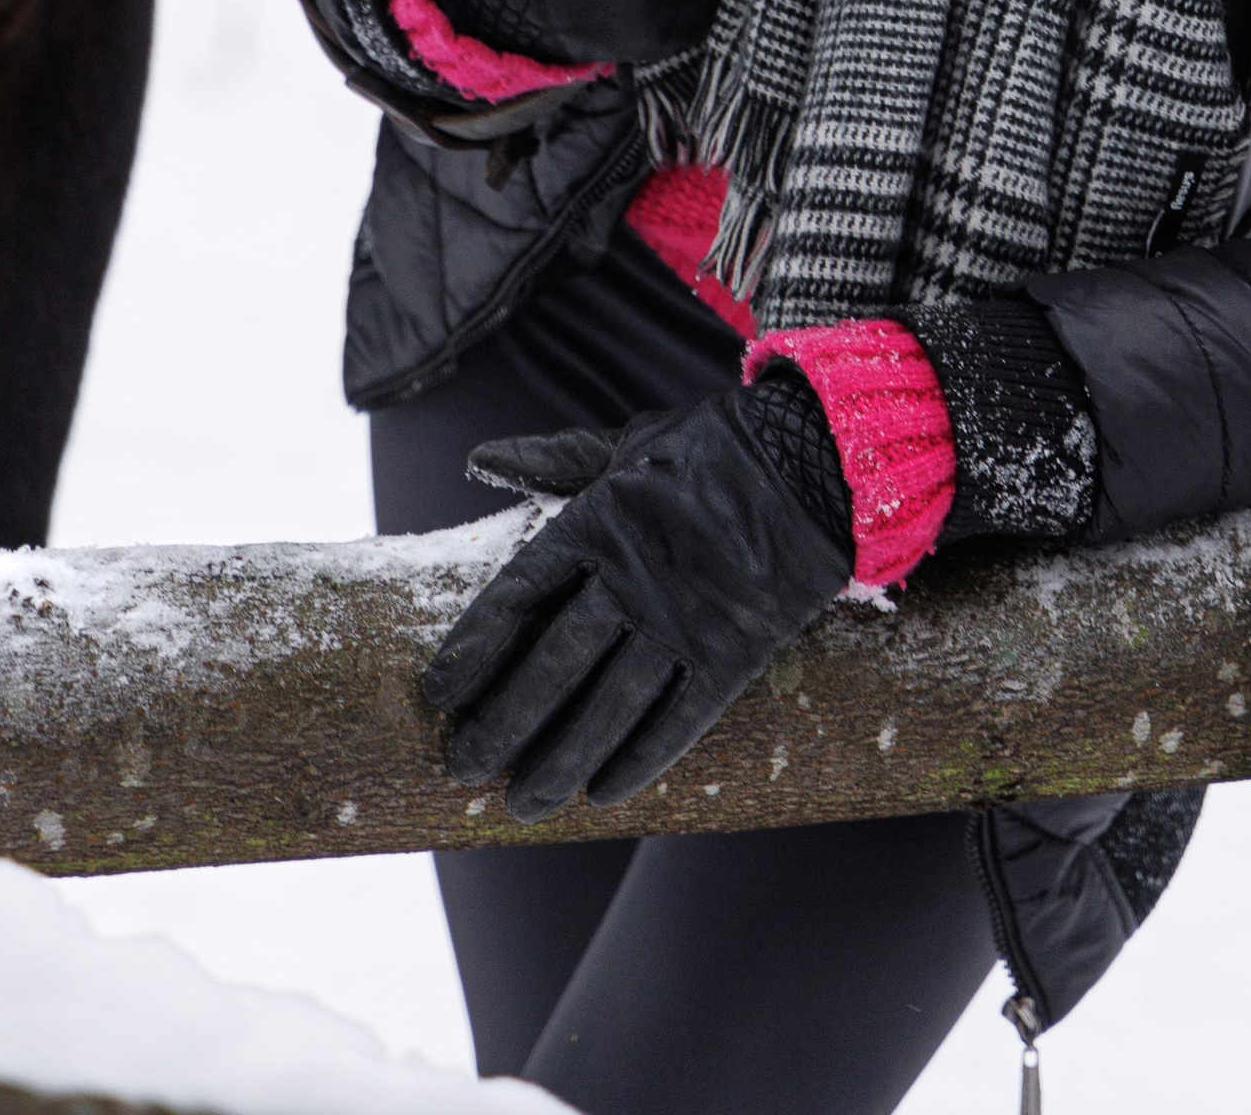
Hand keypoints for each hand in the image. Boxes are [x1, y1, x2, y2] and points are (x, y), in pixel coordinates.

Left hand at [421, 381, 851, 819]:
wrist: (812, 458)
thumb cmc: (709, 449)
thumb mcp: (627, 445)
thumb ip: (553, 461)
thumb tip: (477, 459)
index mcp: (597, 522)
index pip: (516, 594)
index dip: (473, 648)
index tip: (438, 694)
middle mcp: (632, 578)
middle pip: (552, 665)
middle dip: (503, 723)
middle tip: (464, 768)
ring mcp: (683, 620)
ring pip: (607, 708)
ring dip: (560, 761)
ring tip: (523, 803)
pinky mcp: (733, 653)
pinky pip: (678, 720)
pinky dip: (639, 759)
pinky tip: (604, 792)